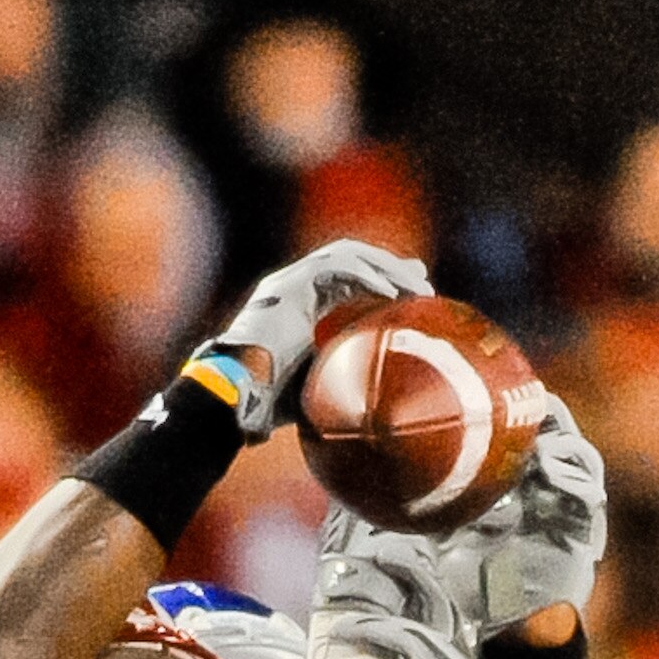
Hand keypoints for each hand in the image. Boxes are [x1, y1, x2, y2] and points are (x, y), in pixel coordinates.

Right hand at [200, 238, 430, 442]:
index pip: (345, 280)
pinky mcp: (290, 284)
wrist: (236, 396)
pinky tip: (392, 293)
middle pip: (351, 260)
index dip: (379, 282)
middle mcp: (291, 286)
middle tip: (422, 281)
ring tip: (414, 287)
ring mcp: (289, 282)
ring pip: (348, 255)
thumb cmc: (268, 403)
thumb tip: (370, 399)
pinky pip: (339, 267)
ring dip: (385, 268)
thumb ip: (338, 374)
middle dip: (389, 266)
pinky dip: (368, 275)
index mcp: (297, 306)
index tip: (409, 295)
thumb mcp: (315, 385)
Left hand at [434, 392, 606, 637]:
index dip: (516, 408)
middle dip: (545, 413)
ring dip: (561, 441)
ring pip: (578, 455)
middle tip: (527, 401)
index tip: (495, 386)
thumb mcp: (449, 536)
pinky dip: (573, 476)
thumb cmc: (480, 584)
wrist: (508, 628)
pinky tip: (550, 469)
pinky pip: (587, 493)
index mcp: (519, 482)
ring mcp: (569, 505)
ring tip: (539, 436)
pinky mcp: (584, 528)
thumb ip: (437, 506)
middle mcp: (548, 487)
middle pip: (556, 432)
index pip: (524, 432)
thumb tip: (390, 484)